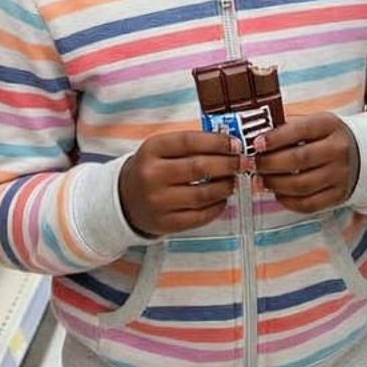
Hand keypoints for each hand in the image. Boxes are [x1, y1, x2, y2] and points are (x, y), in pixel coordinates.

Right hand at [118, 130, 239, 236]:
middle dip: (227, 164)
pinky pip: (198, 217)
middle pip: (198, 168)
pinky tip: (222, 199)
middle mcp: (152, 176)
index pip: (190, 142)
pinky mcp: (164, 224)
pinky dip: (216, 207)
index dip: (217, 142)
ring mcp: (158, 202)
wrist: (124, 199)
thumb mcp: (161, 148)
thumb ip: (190, 144)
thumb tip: (228, 144)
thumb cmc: (151, 168)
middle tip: (242, 163)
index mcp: (152, 150)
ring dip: (225, 187)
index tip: (235, 144)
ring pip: (202, 194)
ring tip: (233, 181)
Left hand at [254, 114, 359, 213]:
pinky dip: (288, 201)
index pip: (299, 130)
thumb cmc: (327, 137)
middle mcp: (338, 149)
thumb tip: (256, 140)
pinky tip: (278, 193)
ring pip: (301, 185)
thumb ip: (289, 128)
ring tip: (261, 180)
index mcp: (329, 125)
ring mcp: (339, 175)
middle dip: (269, 164)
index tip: (256, 144)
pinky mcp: (338, 195)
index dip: (275, 139)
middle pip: (298, 159)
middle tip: (253, 165)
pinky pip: (308, 204)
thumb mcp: (314, 123)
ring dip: (275, 184)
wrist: (361, 154)